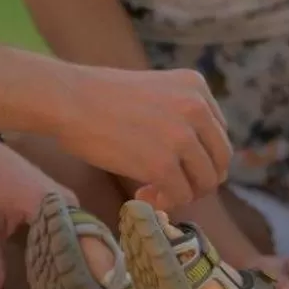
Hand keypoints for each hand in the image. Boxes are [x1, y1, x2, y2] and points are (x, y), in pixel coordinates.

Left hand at [0, 135, 74, 288]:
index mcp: (52, 204)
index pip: (81, 245)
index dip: (85, 275)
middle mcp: (69, 204)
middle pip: (88, 246)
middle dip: (88, 278)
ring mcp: (69, 205)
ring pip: (85, 242)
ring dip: (83, 269)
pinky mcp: (64, 209)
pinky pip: (76, 236)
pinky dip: (74, 258)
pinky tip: (72, 285)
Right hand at [51, 65, 230, 210]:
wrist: (68, 100)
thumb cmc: (100, 96)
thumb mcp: (155, 91)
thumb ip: (180, 115)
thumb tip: (195, 158)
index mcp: (196, 86)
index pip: (218, 134)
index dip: (200, 155)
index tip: (176, 164)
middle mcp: (197, 108)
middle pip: (220, 159)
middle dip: (198, 178)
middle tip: (171, 186)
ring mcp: (181, 138)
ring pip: (204, 182)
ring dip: (182, 192)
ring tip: (152, 190)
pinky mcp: (162, 165)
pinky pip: (180, 196)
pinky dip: (165, 202)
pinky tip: (141, 194)